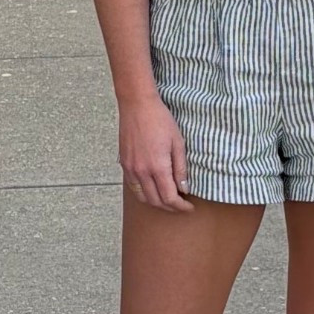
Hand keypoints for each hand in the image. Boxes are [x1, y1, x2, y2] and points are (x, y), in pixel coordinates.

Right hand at [119, 95, 193, 212]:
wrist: (137, 105)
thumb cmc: (160, 120)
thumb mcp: (178, 143)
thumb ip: (181, 168)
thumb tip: (184, 188)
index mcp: (158, 167)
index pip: (169, 197)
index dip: (181, 206)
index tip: (189, 207)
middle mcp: (142, 172)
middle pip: (156, 201)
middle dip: (170, 208)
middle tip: (181, 206)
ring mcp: (131, 169)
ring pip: (143, 197)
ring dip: (156, 203)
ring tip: (168, 201)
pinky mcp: (124, 164)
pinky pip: (133, 187)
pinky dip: (144, 194)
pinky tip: (152, 190)